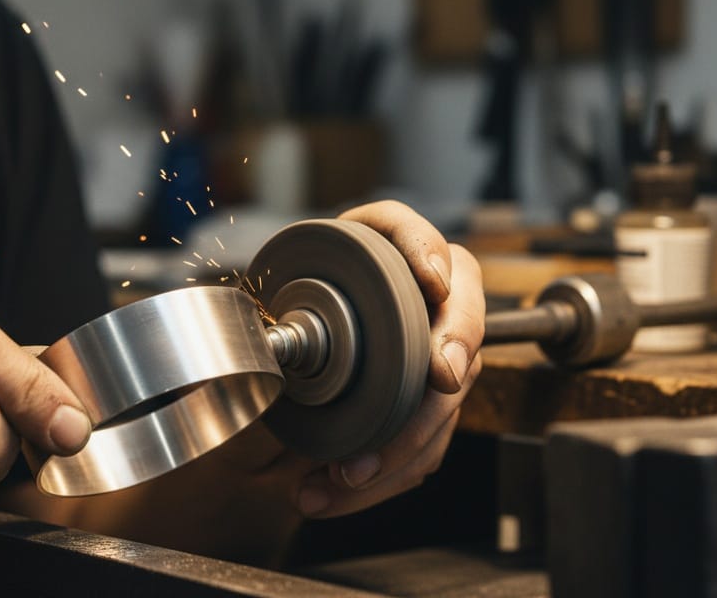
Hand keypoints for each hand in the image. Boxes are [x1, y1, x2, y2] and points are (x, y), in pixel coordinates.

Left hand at [295, 201, 484, 517]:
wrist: (269, 393)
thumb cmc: (268, 343)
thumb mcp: (259, 327)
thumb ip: (267, 327)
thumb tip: (267, 346)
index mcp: (362, 255)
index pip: (404, 229)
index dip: (425, 249)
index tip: (431, 281)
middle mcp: (407, 295)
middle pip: (457, 309)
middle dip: (455, 347)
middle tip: (441, 377)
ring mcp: (428, 350)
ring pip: (450, 389)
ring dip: (409, 438)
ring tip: (349, 473)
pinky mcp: (428, 404)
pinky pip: (429, 440)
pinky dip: (389, 472)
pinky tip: (339, 487)